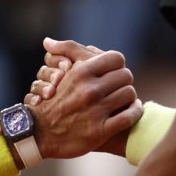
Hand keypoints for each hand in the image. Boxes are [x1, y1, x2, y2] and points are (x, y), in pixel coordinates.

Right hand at [25, 42, 141, 158]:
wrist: (40, 134)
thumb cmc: (51, 100)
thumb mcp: (55, 72)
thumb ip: (63, 54)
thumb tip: (49, 41)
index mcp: (81, 72)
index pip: (116, 58)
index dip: (117, 64)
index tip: (114, 71)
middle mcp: (89, 90)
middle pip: (126, 75)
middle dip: (124, 80)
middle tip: (120, 85)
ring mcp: (96, 111)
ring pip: (129, 94)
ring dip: (129, 96)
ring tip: (125, 98)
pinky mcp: (101, 131)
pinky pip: (129, 116)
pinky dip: (134, 111)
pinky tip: (132, 110)